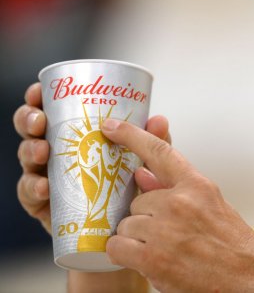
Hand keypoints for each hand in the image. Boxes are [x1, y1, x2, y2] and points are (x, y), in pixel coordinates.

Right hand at [13, 83, 170, 234]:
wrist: (122, 228)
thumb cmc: (130, 186)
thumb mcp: (145, 161)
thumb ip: (153, 143)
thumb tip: (159, 120)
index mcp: (75, 134)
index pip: (51, 109)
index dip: (40, 97)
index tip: (41, 91)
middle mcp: (56, 151)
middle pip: (31, 129)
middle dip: (29, 119)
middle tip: (40, 122)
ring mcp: (46, 176)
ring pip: (27, 157)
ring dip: (31, 150)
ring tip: (43, 151)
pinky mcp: (43, 204)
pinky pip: (29, 193)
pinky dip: (33, 187)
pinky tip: (44, 187)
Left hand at [102, 119, 253, 291]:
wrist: (249, 277)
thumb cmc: (231, 242)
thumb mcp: (211, 205)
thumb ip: (175, 188)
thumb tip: (141, 175)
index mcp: (197, 185)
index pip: (159, 151)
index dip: (132, 135)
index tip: (111, 126)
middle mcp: (180, 202)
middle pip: (138, 200)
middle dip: (146, 216)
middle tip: (168, 232)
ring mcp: (165, 229)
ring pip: (127, 224)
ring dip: (138, 237)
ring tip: (164, 248)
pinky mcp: (153, 257)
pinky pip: (117, 246)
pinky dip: (124, 254)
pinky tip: (144, 259)